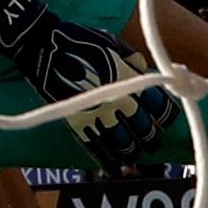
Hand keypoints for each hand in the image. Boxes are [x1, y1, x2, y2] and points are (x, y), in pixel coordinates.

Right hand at [0, 0, 179, 172]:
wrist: (43, 44)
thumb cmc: (79, 39)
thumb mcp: (113, 43)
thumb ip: (133, 61)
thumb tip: (144, 72)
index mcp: (133, 82)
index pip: (162, 110)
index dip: (164, 117)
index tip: (161, 120)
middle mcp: (120, 102)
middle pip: (147, 131)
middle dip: (151, 138)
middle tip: (149, 140)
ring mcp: (99, 114)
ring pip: (126, 145)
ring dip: (133, 152)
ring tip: (133, 154)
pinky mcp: (77, 122)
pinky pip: (98, 150)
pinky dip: (109, 162)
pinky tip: (115, 167)